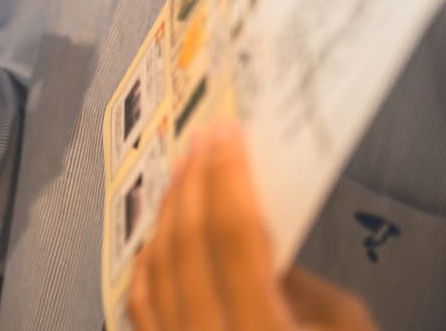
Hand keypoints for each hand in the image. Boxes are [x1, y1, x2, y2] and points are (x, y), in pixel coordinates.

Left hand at [129, 122, 376, 330]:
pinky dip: (147, 266)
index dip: (229, 177)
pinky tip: (161, 237)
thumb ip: (304, 287)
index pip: (236, 237)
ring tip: (183, 175)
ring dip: (166, 217)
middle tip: (201, 141)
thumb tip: (260, 234)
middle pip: (187, 248)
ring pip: (155, 274)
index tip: (227, 133)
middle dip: (193, 185)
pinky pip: (141, 312)